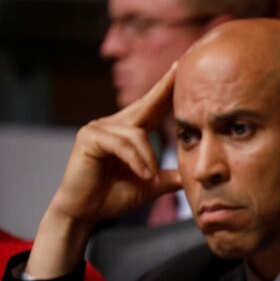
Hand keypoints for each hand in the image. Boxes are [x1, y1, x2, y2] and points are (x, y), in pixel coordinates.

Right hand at [52, 63, 180, 223]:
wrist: (85, 213)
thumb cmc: (112, 197)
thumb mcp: (149, 186)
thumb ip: (169, 178)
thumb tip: (192, 176)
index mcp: (130, 132)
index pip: (154, 108)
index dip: (168, 90)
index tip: (182, 70)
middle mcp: (114, 125)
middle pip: (146, 104)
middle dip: (165, 88)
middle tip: (180, 68)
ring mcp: (100, 128)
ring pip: (137, 134)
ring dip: (148, 158)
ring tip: (151, 178)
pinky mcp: (89, 138)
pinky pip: (122, 143)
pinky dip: (136, 159)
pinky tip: (144, 174)